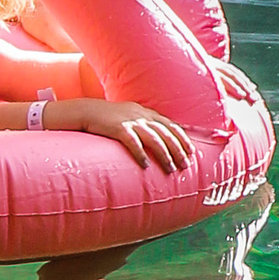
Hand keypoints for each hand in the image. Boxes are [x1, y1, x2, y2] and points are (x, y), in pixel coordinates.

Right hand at [58, 99, 194, 172]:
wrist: (86, 111)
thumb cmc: (109, 118)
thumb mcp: (130, 116)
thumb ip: (144, 124)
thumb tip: (159, 139)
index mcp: (146, 112)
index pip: (170, 125)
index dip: (182, 138)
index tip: (192, 152)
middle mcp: (141, 115)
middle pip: (165, 133)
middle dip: (178, 150)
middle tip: (186, 165)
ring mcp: (130, 121)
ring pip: (154, 139)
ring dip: (164, 155)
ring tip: (171, 169)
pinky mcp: (117, 128)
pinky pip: (132, 142)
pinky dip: (140, 154)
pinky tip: (146, 166)